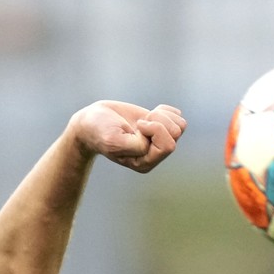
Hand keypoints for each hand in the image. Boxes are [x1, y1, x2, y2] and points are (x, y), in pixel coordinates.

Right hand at [69, 101, 185, 172]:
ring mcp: (159, 140)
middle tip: (140, 122)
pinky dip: (165, 110)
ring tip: (145, 118)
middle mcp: (154, 154)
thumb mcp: (112, 140)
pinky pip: (177, 116)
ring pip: (180, 125)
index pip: (167, 146)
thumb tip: (153, 139)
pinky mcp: (161, 126)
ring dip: (162, 116)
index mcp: (144, 163)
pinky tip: (150, 113)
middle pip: (176, 135)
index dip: (153, 130)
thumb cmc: (100, 131)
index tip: (136, 127)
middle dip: (159, 121)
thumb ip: (134, 145)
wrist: (93, 120)